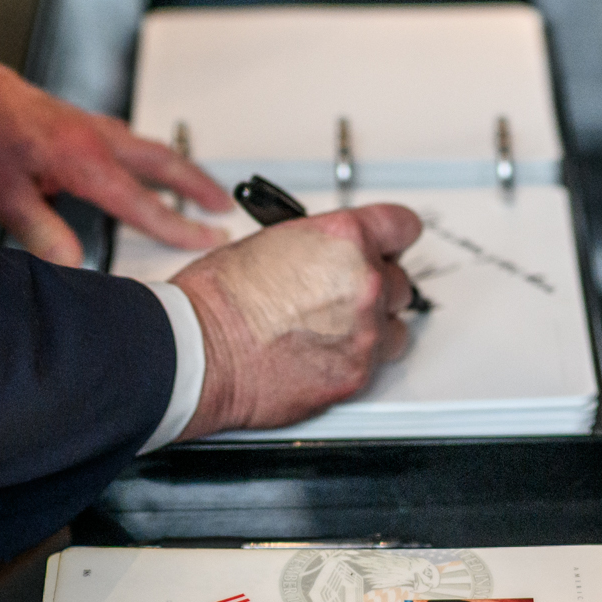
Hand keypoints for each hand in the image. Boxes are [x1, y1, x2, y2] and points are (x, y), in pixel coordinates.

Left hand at [0, 18, 229, 263]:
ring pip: (144, 146)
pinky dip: (141, 153)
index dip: (179, 226)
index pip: (143, 203)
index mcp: (84, 159)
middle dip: (197, 185)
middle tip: (224, 204)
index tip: (209, 239)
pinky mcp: (67, 119)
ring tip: (190, 184)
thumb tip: (76, 265)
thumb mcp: (2, 196)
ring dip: (174, 166)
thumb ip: (43, 233)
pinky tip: (129, 161)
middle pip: (162, 161)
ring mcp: (82, 123)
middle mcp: (91, 137)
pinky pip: (121, 137)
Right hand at [174, 206, 425, 437]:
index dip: (393, 238)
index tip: (390, 245)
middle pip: (400, 281)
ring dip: (373, 327)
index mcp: (345, 239)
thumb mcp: (272, 243)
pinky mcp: (356, 374)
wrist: (198, 350)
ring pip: (394, 327)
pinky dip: (354, 360)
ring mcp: (364, 331)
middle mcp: (364, 282)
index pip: (403, 227)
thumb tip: (334, 257)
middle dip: (374, 287)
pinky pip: (374, 364)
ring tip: (334, 330)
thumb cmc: (218, 299)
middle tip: (343, 296)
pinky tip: (322, 354)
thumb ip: (321, 247)